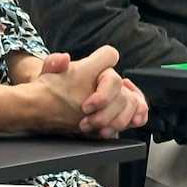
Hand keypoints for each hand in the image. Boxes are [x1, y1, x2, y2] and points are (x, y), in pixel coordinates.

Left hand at [31, 44, 145, 136]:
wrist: (52, 104)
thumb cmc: (54, 88)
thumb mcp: (48, 75)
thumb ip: (53, 63)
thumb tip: (63, 58)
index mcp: (94, 67)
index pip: (109, 56)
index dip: (102, 80)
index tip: (87, 106)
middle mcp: (108, 79)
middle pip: (119, 87)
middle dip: (106, 110)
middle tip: (87, 123)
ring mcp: (116, 94)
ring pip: (131, 101)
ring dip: (118, 119)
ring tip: (102, 131)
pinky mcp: (120, 109)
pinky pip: (139, 108)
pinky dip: (138, 115)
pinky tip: (133, 122)